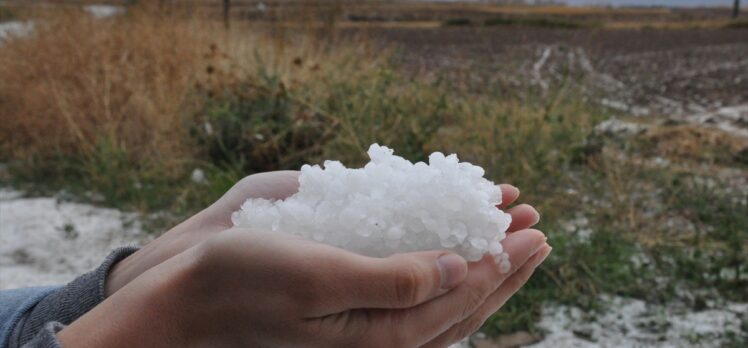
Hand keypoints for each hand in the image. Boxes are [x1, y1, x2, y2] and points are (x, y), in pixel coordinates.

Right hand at [106, 171, 540, 297]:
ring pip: (441, 300)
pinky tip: (450, 249)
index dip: (501, 266)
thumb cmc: (242, 284)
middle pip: (461, 305)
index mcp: (380, 338)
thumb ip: (393, 280)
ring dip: (480, 267)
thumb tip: (459, 266)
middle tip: (540, 229)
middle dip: (504, 267)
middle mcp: (378, 338)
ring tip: (510, 234)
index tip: (532, 233)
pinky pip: (409, 292)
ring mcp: (363, 326)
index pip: (460, 301)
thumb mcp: (318, 278)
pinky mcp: (346, 309)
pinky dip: (440, 267)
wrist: (183, 303)